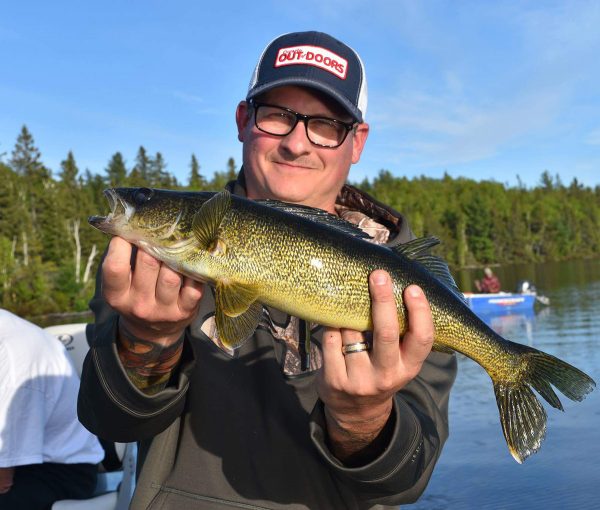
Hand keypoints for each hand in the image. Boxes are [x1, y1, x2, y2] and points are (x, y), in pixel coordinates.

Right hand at [102, 237, 203, 344]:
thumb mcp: (122, 282)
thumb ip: (123, 256)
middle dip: (155, 242)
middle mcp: (138, 305)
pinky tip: (192, 261)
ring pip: (172, 274)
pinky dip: (194, 271)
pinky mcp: (185, 311)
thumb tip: (132, 219)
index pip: (115, 267)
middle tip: (161, 229)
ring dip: (176, 255)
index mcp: (117, 295)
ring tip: (178, 242)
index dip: (121, 244)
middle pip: (148, 263)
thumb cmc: (136, 293)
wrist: (152, 331)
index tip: (129, 229)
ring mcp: (163, 310)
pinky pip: (193, 286)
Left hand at [316, 270, 433, 458]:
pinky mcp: (334, 380)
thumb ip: (401, 334)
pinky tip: (334, 320)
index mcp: (409, 368)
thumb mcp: (400, 361)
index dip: (420, 313)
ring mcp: (359, 380)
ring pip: (352, 332)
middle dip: (382, 301)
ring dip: (348, 313)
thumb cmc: (381, 371)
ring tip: (349, 301)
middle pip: (386, 334)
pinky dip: (332, 325)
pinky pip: (331, 340)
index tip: (412, 288)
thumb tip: (395, 286)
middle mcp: (387, 375)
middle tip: (378, 275)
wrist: (356, 413)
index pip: (422, 339)